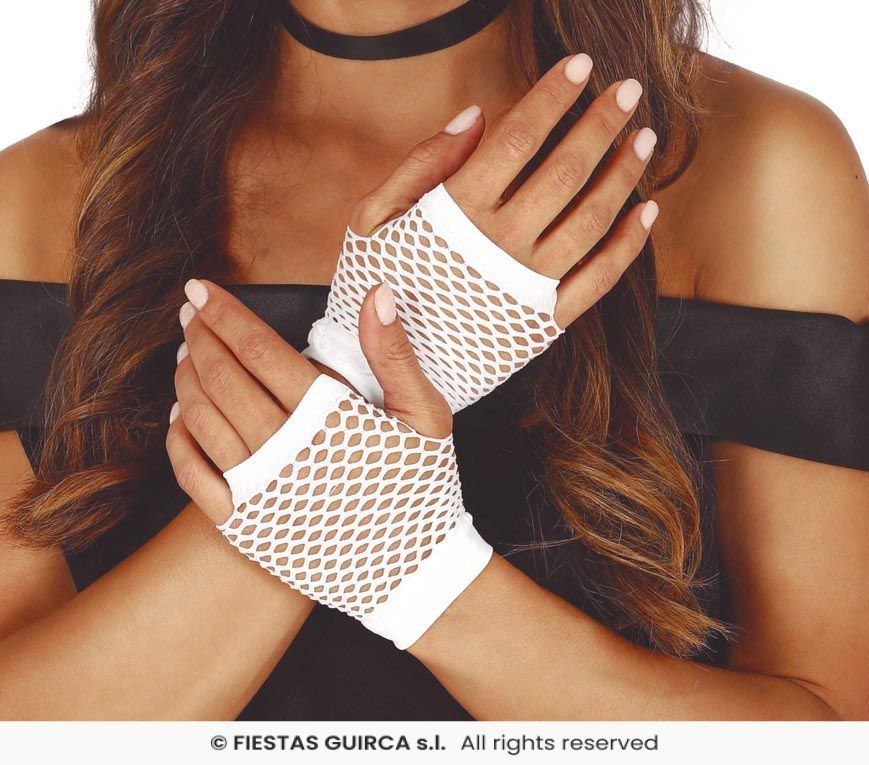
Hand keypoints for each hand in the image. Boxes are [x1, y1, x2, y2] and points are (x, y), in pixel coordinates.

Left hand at [166, 279, 491, 649]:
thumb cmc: (421, 487)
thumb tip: (379, 293)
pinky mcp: (245, 525)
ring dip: (186, 379)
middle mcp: (285, 450)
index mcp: (326, 417)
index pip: (259, 350)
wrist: (411, 570)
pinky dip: (179, 439)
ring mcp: (260, 490)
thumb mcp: (425, 416)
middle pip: (223, 378)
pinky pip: (194, 475)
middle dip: (199, 338)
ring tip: (184, 354)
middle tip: (188, 312)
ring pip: (203, 420)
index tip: (202, 289)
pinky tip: (179, 415)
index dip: (226, 315)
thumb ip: (393, 354)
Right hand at [305, 55, 657, 410]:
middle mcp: (499, 246)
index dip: (553, 96)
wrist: (380, 367)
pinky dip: (627, 247)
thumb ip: (421, 165)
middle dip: (601, 124)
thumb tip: (477, 115)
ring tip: (645, 140)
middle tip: (630, 90)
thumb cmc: (372, 283)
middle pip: (565, 171)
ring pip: (590, 220)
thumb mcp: (372, 220)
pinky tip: (647, 212)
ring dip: (623, 176)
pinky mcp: (543, 323)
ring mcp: (526, 286)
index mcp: (456, 214)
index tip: (580, 65)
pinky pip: (597, 281)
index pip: (518, 139)